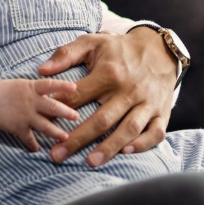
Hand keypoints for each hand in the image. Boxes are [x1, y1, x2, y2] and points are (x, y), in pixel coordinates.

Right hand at [0, 79, 79, 151]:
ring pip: (44, 126)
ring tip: (66, 137)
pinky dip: (33, 144)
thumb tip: (59, 93)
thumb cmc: (10, 91)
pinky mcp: (18, 128)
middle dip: (65, 112)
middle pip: (51, 107)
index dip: (62, 86)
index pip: (50, 85)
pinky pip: (28, 138)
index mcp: (32, 88)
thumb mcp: (25, 84)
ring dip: (56, 132)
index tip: (75, 88)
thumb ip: (41, 90)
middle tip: (77, 116)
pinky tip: (38, 149)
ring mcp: (25, 116)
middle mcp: (31, 102)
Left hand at [37, 28, 174, 166]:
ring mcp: (147, 103)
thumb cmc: (120, 48)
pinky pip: (155, 133)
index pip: (79, 95)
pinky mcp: (162, 112)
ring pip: (128, 129)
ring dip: (110, 147)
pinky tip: (126, 152)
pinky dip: (142, 144)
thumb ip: (66, 54)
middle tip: (57, 155)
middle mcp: (128, 90)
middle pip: (102, 119)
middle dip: (78, 139)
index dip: (60, 108)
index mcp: (109, 74)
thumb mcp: (93, 42)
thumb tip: (41, 70)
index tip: (44, 123)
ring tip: (90, 162)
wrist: (161, 49)